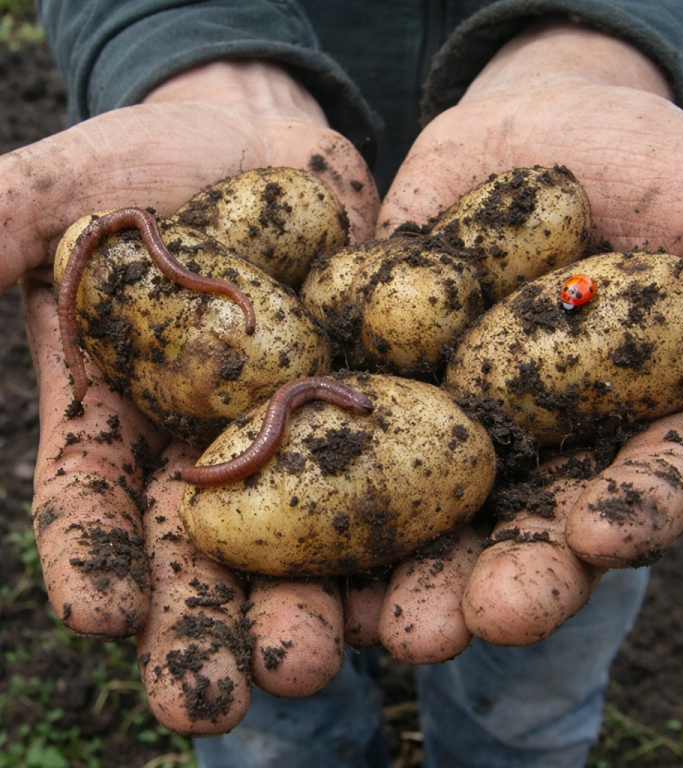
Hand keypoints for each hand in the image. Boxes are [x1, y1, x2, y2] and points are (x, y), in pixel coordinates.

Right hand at [5, 60, 377, 733]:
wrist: (269, 148)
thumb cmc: (158, 164)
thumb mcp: (73, 186)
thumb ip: (7, 219)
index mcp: (126, 415)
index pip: (93, 501)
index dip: (91, 556)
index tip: (101, 614)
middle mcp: (211, 446)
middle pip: (203, 553)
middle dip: (207, 627)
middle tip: (216, 706)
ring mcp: (299, 437)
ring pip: (304, 542)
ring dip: (312, 609)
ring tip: (322, 665)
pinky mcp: (376, 413)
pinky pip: (396, 479)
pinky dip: (409, 536)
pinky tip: (422, 588)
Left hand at [368, 20, 682, 658]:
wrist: (532, 131)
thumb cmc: (642, 166)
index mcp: (631, 423)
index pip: (645, 485)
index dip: (631, 514)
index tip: (598, 536)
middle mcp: (543, 447)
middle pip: (525, 530)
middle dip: (494, 580)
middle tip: (458, 626)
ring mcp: (456, 426)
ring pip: (431, 518)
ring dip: (398, 576)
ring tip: (373, 624)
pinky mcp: (383, 390)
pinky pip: (348, 445)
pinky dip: (318, 494)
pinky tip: (286, 546)